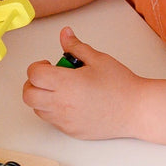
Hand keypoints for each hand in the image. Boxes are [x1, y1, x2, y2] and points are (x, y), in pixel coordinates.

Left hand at [23, 26, 143, 139]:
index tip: (48, 64)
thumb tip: (64, 34)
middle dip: (33, 83)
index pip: (34, 75)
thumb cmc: (120, 85)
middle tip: (49, 76)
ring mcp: (66, 121)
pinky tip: (70, 101)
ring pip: (38, 109)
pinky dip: (53, 110)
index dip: (37, 66)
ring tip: (61, 89)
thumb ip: (76, 46)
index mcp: (67, 83)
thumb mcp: (98, 58)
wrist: (137, 110)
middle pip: (28, 95)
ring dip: (42, 97)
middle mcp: (62, 104)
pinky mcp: (72, 132)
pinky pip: (52, 121)